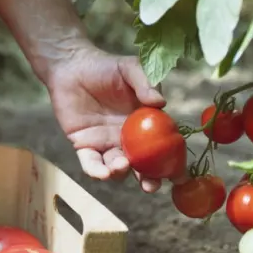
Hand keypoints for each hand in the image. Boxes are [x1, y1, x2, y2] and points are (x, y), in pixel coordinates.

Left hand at [45, 43, 168, 192]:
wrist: (72, 66)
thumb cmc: (105, 67)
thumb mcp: (130, 69)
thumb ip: (146, 83)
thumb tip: (160, 103)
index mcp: (146, 124)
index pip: (163, 148)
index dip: (173, 163)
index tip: (180, 176)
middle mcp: (128, 139)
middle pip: (142, 166)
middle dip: (149, 180)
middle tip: (151, 186)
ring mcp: (106, 144)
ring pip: (117, 168)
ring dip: (121, 172)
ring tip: (122, 165)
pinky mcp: (84, 145)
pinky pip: (91, 163)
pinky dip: (96, 171)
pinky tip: (102, 172)